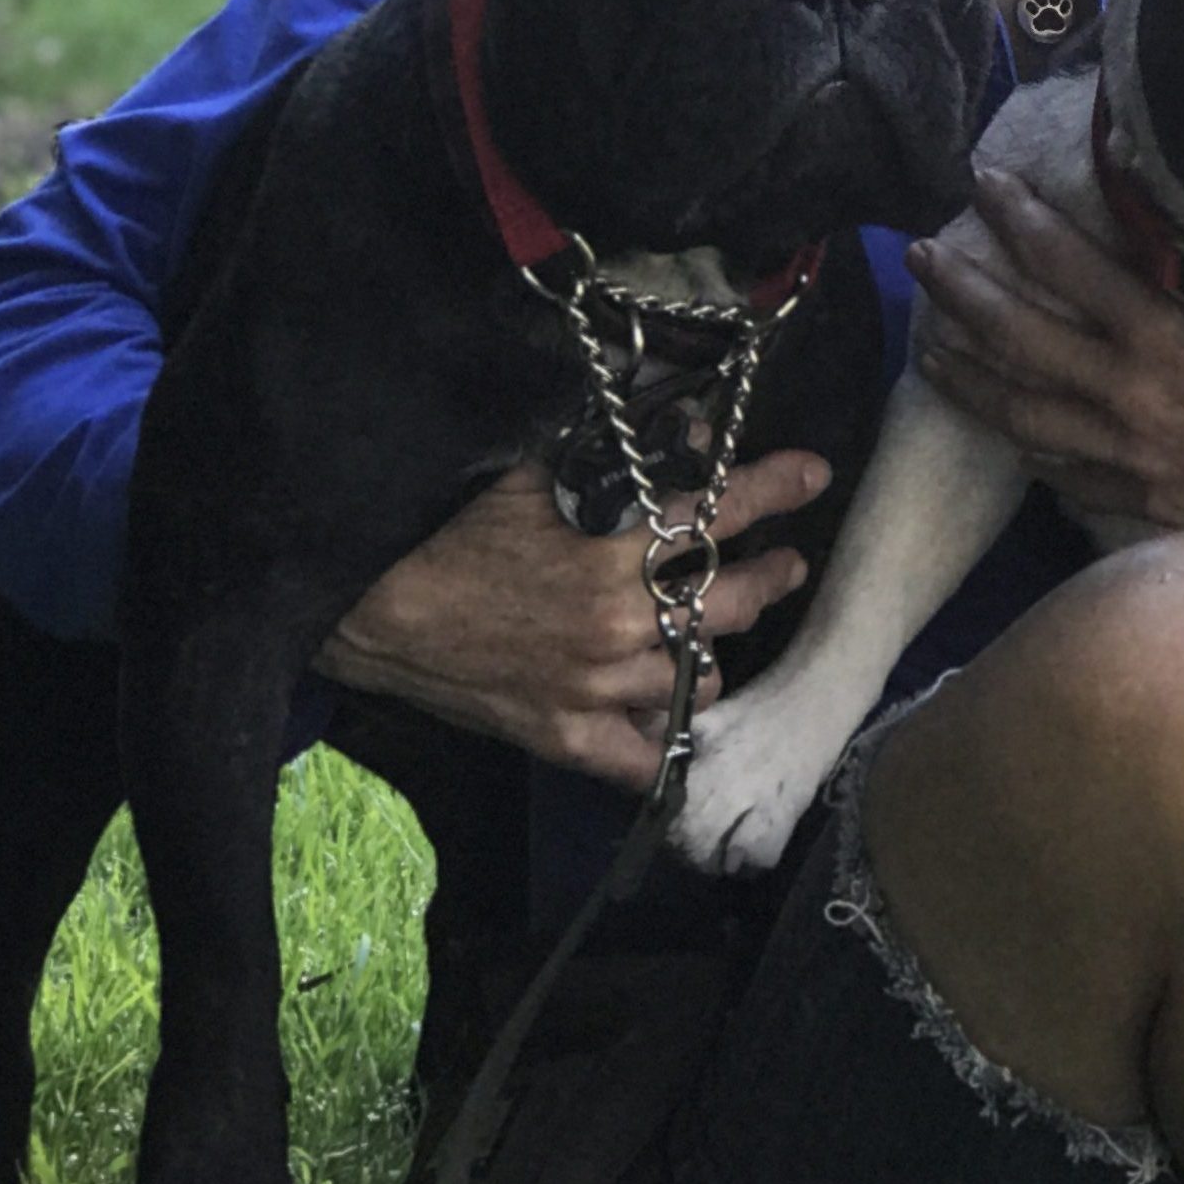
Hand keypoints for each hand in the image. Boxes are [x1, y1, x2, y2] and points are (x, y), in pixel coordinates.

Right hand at [315, 451, 830, 789]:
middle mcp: (616, 629)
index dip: (771, 489)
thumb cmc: (445, 532)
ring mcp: (593, 691)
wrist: (370, 609)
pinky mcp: (563, 738)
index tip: (813, 473)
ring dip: (713, 656)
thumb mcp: (528, 475)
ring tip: (719, 638)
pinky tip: (677, 723)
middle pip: (725, 606)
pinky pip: (639, 760)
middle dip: (768, 577)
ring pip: (695, 683)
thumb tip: (677, 424)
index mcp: (609, 557)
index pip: (715, 517)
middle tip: (788, 564)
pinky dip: (665, 743)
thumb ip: (605, 456)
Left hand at [907, 166, 1183, 534]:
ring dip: (964, 373)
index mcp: (1160, 335)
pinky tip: (997, 419)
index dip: (1018, 218)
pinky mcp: (1130, 495)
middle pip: (1018, 336)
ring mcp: (1121, 451)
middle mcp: (1127, 392)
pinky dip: (1020, 438)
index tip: (983, 181)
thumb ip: (1176, 270)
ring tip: (929, 344)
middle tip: (920, 257)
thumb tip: (1123, 207)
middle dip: (961, 291)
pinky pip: (1055, 466)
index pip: (1067, 264)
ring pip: (1016, 409)